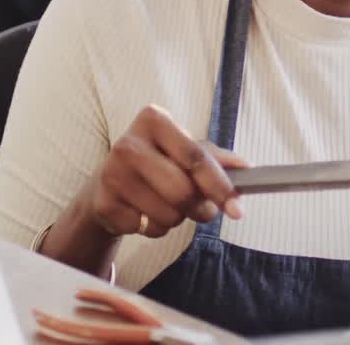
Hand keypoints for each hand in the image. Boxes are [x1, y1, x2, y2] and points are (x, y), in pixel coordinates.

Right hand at [83, 105, 248, 238]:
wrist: (108, 182)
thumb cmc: (156, 161)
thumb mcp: (184, 150)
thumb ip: (216, 159)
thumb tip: (246, 167)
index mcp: (154, 120)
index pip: (195, 157)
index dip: (220, 186)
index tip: (237, 209)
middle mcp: (128, 142)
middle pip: (182, 191)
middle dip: (199, 207)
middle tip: (201, 208)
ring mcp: (112, 173)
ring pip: (168, 214)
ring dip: (178, 218)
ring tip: (167, 204)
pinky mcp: (103, 203)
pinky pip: (148, 229)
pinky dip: (156, 228)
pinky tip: (144, 211)